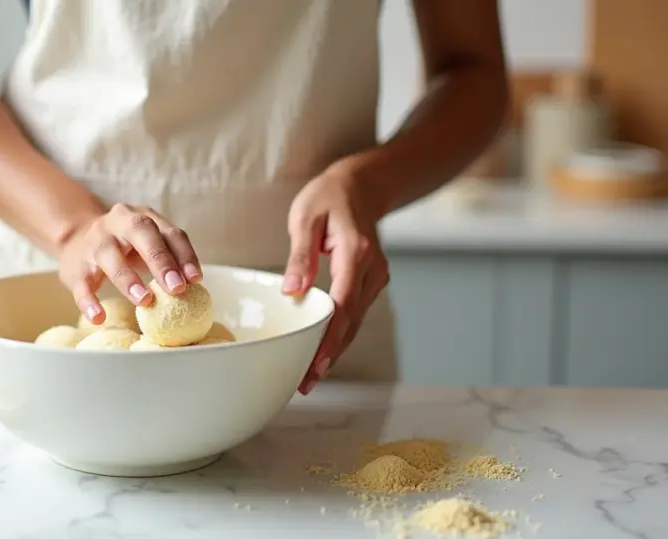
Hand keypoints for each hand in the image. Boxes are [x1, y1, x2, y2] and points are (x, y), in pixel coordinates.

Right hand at [58, 204, 201, 323]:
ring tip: (144, 300)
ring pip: (109, 255)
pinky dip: (88, 301)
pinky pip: (81, 284)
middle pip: (141, 232)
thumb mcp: (147, 245)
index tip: (196, 280)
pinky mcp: (74, 266)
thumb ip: (169, 259)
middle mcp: (118, 223)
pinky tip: (98, 317)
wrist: (75, 240)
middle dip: (161, 260)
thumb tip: (192, 285)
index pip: (169, 232)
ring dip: (128, 278)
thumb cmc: (124, 247)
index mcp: (142, 218)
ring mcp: (94, 242)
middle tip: (176, 288)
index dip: (185, 255)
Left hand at [283, 169, 389, 394]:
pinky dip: (339, 334)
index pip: (343, 305)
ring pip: (355, 322)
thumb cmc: (329, 197)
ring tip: (309, 377)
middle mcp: (372, 270)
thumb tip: (292, 291)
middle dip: (330, 355)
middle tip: (306, 383)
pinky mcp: (370, 282)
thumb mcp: (306, 218)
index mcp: (355, 253)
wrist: (361, 186)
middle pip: (351, 322)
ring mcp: (375, 277)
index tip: (314, 364)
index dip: (329, 338)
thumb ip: (300, 255)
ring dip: (334, 349)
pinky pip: (354, 313)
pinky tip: (322, 351)